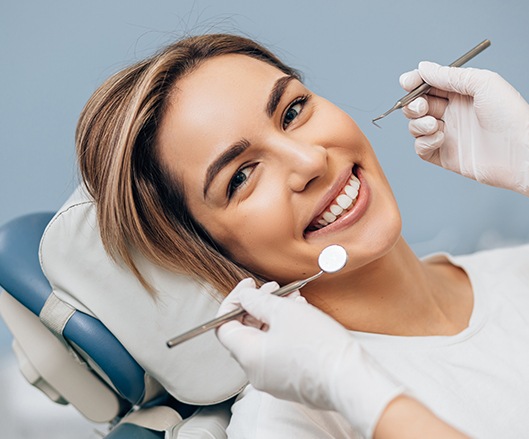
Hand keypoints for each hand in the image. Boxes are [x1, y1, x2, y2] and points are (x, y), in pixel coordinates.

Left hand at [216, 279, 403, 437]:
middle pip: (245, 332)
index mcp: (248, 355)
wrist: (351, 379)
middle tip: (273, 289)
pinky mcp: (290, 382)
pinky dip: (284, 332)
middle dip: (257, 306)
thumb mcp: (284, 312)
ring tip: (293, 299)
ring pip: (265, 340)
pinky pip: (279, 352)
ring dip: (274, 316)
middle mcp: (255, 372)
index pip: (223, 326)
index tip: (248, 287)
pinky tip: (302, 315)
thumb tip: (244, 296)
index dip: (233, 301)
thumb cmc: (319, 347)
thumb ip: (257, 301)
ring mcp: (273, 379)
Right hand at [400, 61, 528, 194]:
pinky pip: (421, 148)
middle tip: (422, 107)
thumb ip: (450, 75)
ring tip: (434, 125)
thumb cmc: (510, 116)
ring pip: (415, 126)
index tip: (407, 83)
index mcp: (461, 93)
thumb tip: (423, 68)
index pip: (429, 85)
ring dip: (418, 124)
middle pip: (417, 105)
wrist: (520, 152)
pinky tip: (440, 138)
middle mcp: (452, 113)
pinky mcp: (444, 156)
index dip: (415, 83)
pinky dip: (424, 142)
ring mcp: (447, 135)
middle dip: (413, 104)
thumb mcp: (482, 83)